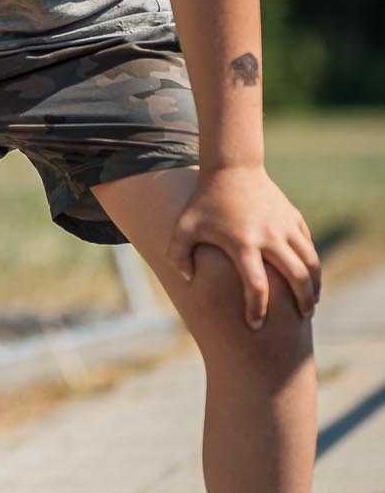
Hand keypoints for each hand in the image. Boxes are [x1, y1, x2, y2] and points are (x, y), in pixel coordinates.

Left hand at [168, 166, 321, 326]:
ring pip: (310, 262)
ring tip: (311, 303)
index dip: (257, 309)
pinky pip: (308, 246)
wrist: (232, 166)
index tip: (255, 325)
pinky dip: (311, 264)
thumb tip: (188, 280)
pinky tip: (308, 277)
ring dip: (314, 285)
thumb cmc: (204, 201)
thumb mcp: (183, 227)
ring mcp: (285, 226)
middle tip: (302, 319)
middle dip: (302, 302)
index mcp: (242, 243)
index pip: (256, 285)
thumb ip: (178, 256)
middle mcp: (268, 236)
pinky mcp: (293, 217)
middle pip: (296, 276)